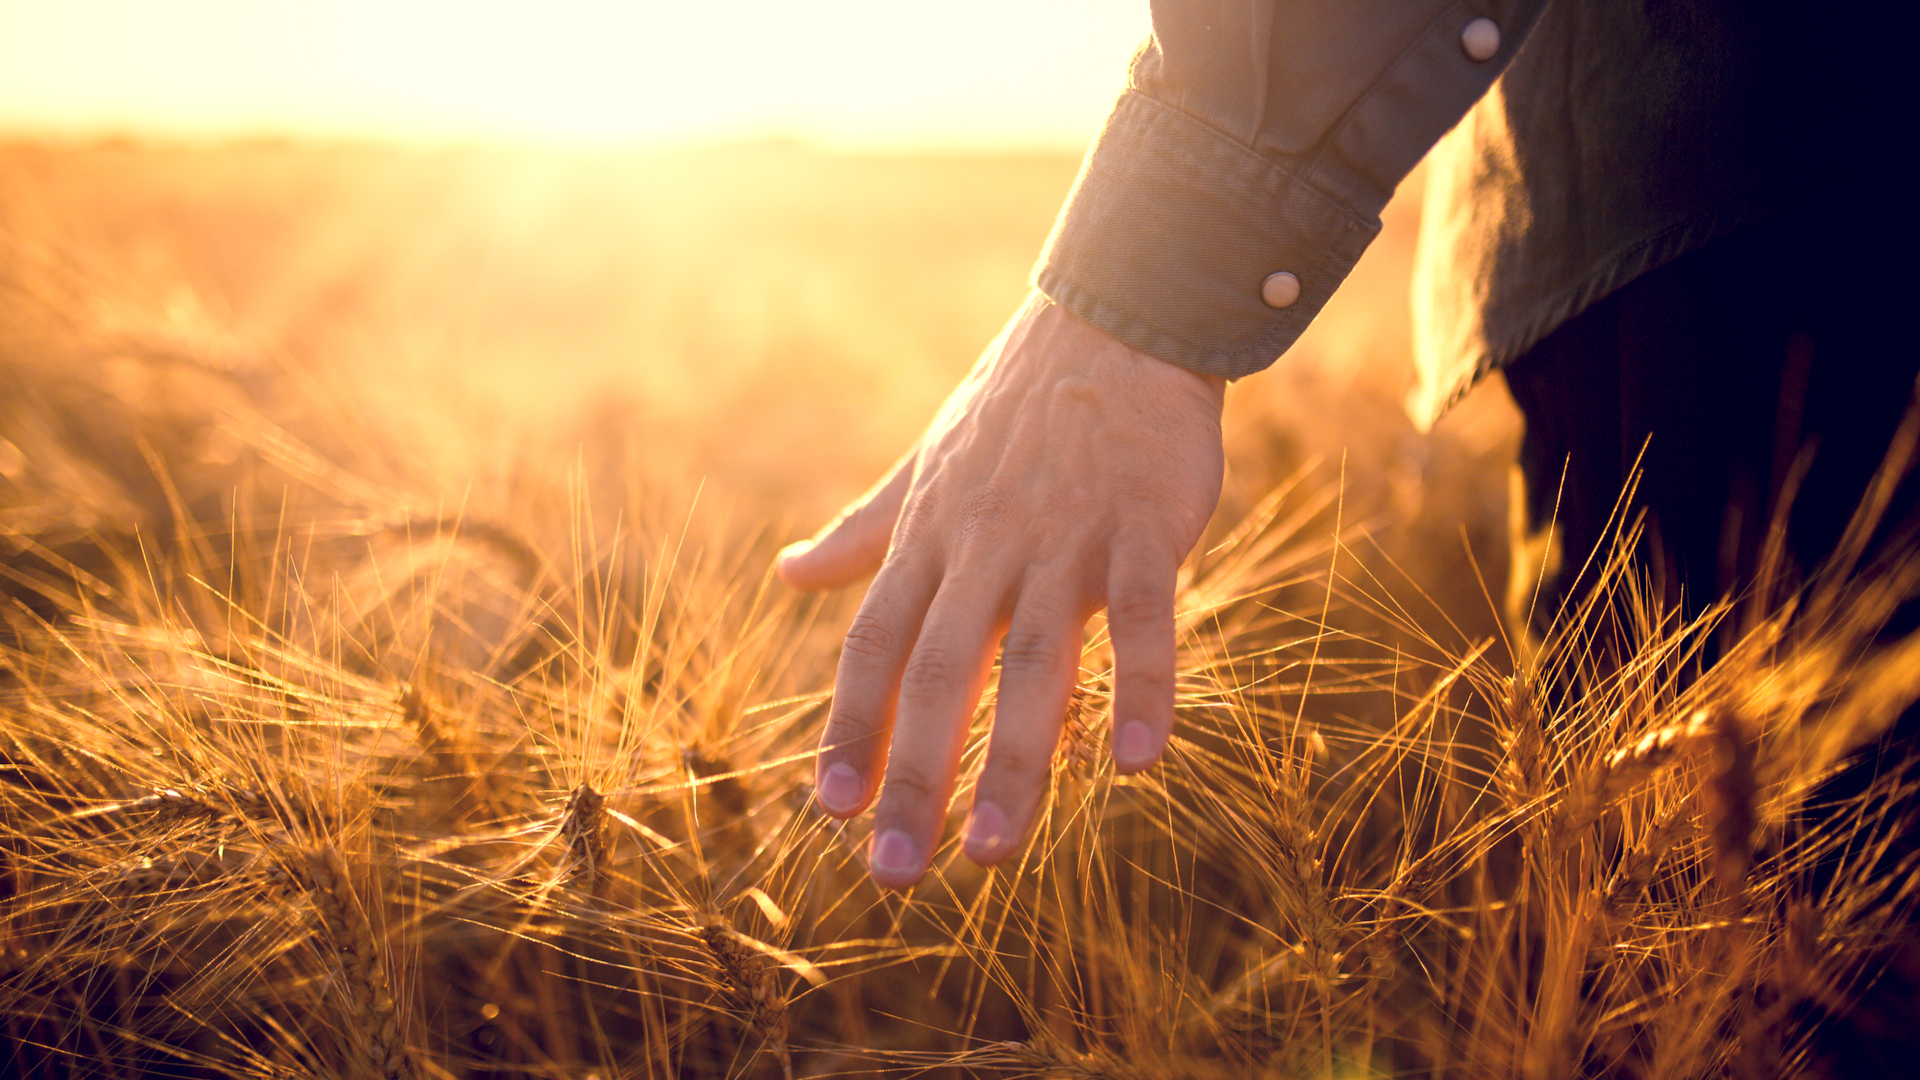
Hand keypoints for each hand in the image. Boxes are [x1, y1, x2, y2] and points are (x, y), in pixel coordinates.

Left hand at [777, 293, 1225, 888]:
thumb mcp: (924, 472)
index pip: (875, 644)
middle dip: (914, 775)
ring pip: (1033, 660)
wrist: (1115, 318)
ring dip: (1013, 760)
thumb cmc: (1016, 410)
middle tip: (895, 872)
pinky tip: (1137, 763)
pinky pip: (1146, 616)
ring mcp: (1066, 537)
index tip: (829, 810)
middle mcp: (985, 546)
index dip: (851, 725)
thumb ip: (863, 533)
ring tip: (990, 854)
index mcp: (931, 539)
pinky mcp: (1144, 525)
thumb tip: (787, 571)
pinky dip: (1141, 685)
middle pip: (940, 671)